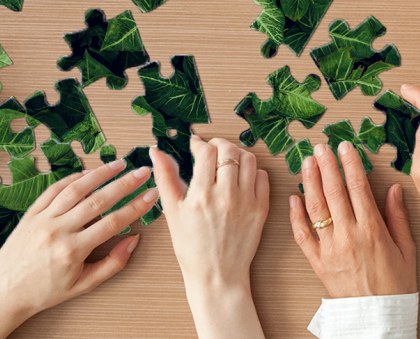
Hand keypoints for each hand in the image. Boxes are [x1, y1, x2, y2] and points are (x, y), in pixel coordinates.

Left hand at [0, 159, 159, 338]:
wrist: (4, 292)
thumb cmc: (44, 291)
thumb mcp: (83, 285)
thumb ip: (112, 264)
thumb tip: (134, 240)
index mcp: (73, 251)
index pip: (114, 222)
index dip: (137, 206)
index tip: (152, 194)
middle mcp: (58, 231)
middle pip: (99, 200)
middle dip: (125, 183)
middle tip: (143, 171)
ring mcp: (43, 220)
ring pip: (76, 189)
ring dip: (100, 174)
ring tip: (119, 164)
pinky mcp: (31, 214)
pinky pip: (54, 190)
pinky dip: (73, 179)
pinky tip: (88, 172)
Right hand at [152, 136, 268, 338]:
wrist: (216, 275)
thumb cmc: (192, 247)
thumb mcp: (172, 213)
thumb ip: (165, 178)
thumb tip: (156, 151)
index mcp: (201, 195)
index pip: (206, 151)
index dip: (200, 143)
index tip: (196, 146)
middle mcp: (226, 195)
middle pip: (229, 150)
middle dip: (219, 144)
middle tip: (212, 151)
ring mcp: (247, 202)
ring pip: (249, 159)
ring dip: (237, 154)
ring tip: (227, 162)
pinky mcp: (261, 209)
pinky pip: (263, 177)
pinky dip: (253, 171)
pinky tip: (241, 178)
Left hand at [290, 142, 415, 297]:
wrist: (378, 318)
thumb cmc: (396, 285)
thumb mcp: (407, 249)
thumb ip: (399, 217)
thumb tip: (394, 189)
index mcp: (372, 230)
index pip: (358, 188)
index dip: (350, 164)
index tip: (345, 147)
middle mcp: (349, 236)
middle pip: (334, 192)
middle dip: (326, 166)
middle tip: (321, 147)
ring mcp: (330, 249)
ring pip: (316, 209)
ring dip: (310, 182)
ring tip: (306, 162)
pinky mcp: (318, 262)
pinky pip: (302, 236)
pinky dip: (295, 216)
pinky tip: (293, 198)